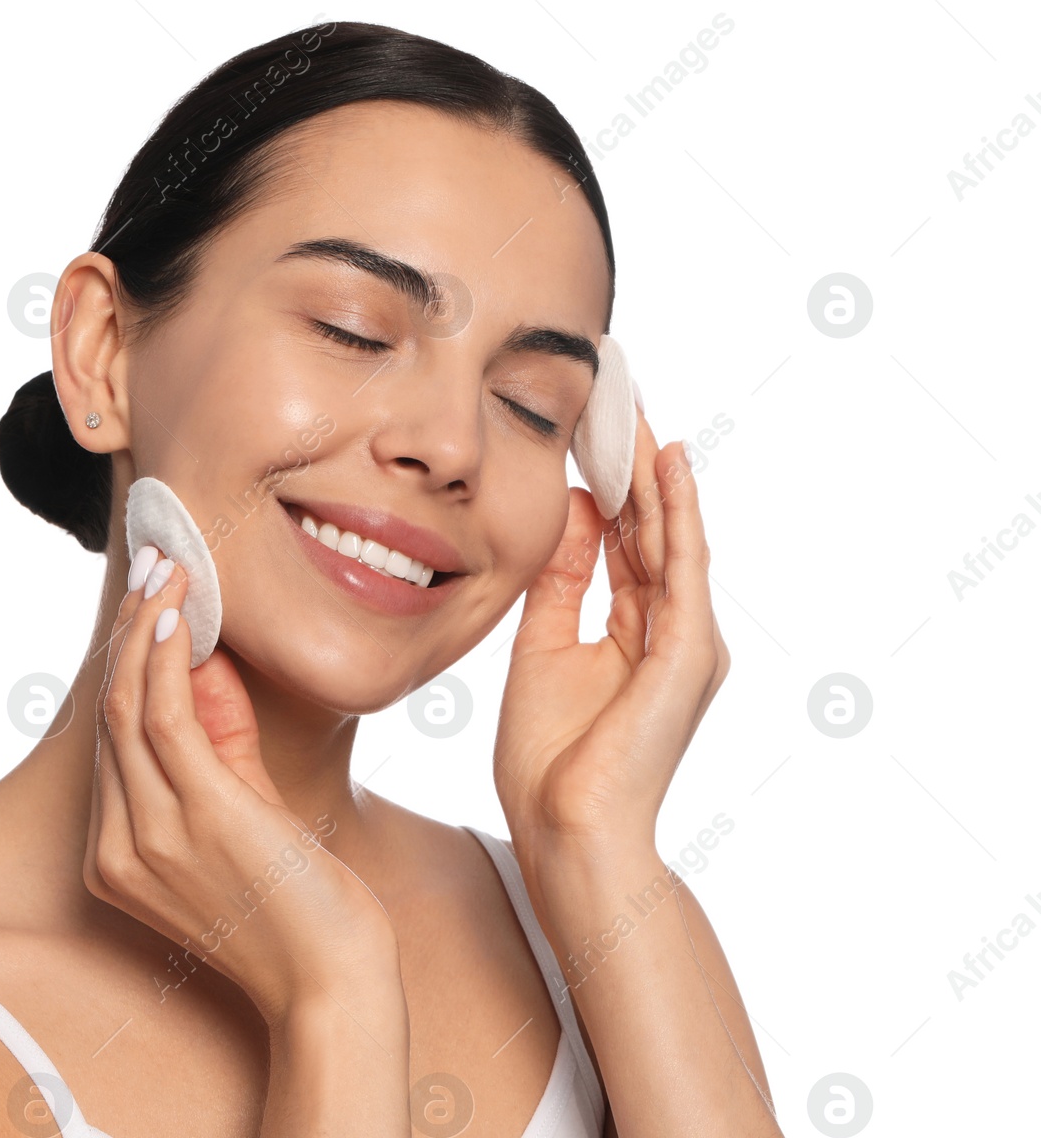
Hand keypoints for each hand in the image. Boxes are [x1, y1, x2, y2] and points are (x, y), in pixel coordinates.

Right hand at [84, 549, 399, 1027]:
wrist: (333, 984)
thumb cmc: (297, 906)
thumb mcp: (243, 810)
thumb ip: (218, 741)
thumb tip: (202, 662)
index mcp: (115, 854)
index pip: (109, 737)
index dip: (123, 660)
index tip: (144, 601)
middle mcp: (118, 846)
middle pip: (107, 712)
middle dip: (127, 629)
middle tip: (151, 565)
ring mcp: (152, 835)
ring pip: (126, 705)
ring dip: (143, 627)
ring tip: (166, 570)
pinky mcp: (199, 817)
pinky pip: (164, 719)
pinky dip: (164, 660)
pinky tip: (177, 616)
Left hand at [492, 410, 730, 857]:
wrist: (568, 833)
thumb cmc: (548, 763)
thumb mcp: (541, 648)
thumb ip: (560, 583)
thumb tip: (571, 515)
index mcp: (634, 634)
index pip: (626, 539)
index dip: (610, 483)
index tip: (591, 427)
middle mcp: (669, 630)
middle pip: (652, 527)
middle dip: (634, 463)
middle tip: (621, 396)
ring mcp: (685, 640)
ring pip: (671, 535)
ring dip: (655, 472)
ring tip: (640, 409)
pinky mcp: (687, 651)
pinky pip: (682, 567)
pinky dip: (676, 513)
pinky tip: (667, 465)